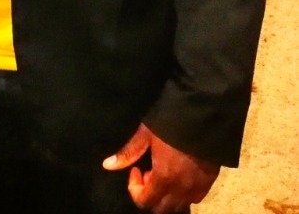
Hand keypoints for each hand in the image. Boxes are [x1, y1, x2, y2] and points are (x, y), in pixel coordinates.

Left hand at [102, 122, 218, 212]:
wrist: (204, 113)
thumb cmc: (171, 121)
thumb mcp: (146, 133)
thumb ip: (128, 152)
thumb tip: (107, 165)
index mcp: (163, 178)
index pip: (144, 201)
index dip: (134, 188)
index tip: (136, 169)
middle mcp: (181, 189)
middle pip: (162, 209)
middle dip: (151, 196)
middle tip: (149, 173)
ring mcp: (197, 186)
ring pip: (179, 206)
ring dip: (168, 196)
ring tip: (165, 174)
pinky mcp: (210, 180)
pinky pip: (195, 197)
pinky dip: (185, 194)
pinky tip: (182, 176)